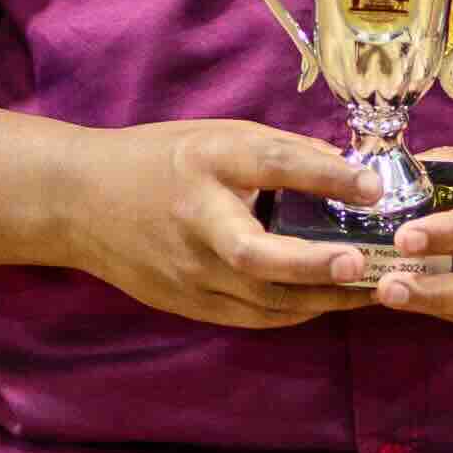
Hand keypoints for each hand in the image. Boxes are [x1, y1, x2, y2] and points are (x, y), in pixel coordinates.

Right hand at [54, 121, 385, 330]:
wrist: (80, 201)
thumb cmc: (160, 161)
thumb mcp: (218, 136)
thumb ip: (281, 151)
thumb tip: (350, 171)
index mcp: (207, 163)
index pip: (272, 165)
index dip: (325, 175)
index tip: (372, 187)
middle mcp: (196, 220)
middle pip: (257, 254)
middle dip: (313, 263)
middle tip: (362, 263)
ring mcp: (188, 271)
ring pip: (264, 298)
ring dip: (322, 297)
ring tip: (372, 288)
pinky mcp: (188, 303)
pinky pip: (253, 316)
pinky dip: (296, 311)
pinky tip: (329, 300)